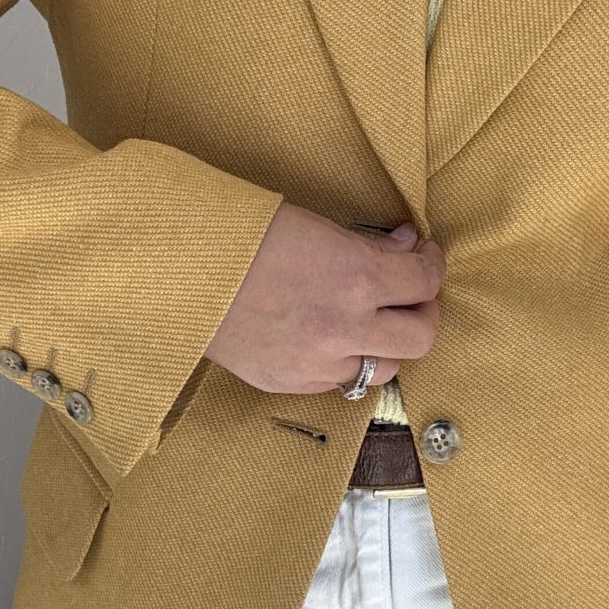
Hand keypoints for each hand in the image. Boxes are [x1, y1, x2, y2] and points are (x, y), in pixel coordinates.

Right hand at [203, 204, 445, 395]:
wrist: (175, 271)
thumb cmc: (240, 234)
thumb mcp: (314, 226)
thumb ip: (366, 245)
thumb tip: (406, 248)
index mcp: (356, 277)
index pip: (425, 282)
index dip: (433, 265)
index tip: (424, 256)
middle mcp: (345, 328)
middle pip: (421, 337)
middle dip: (424, 312)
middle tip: (412, 295)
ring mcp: (317, 363)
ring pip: (384, 369)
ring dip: (388, 344)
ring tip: (374, 322)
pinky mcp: (288, 382)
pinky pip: (337, 382)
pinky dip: (345, 361)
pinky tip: (331, 337)